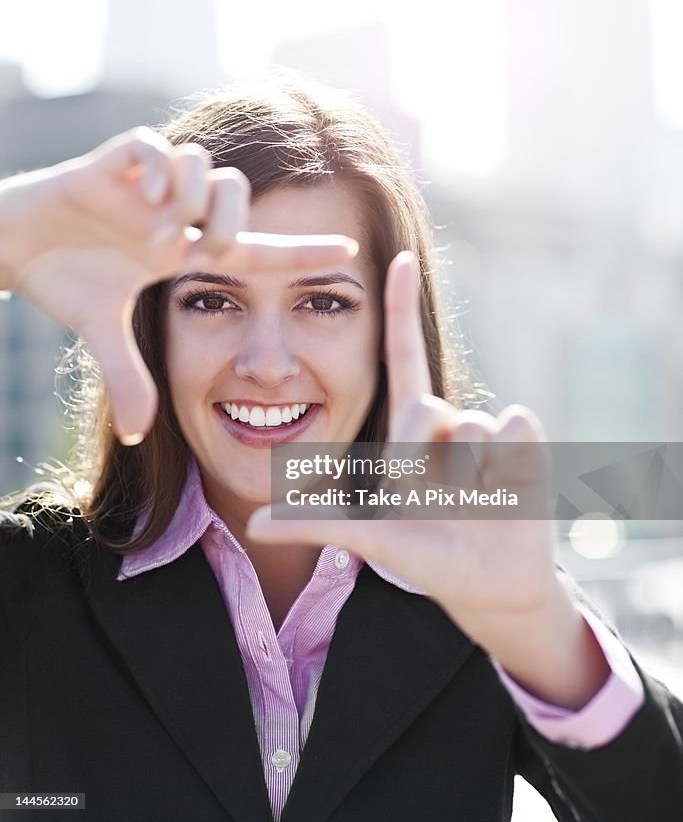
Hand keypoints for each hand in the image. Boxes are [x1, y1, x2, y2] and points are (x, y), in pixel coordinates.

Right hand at [0, 129, 356, 441]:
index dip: (302, 250)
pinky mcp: (112, 161)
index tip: (351, 254)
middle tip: (202, 251)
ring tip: (159, 236)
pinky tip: (138, 194)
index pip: (257, 248)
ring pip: (201, 164)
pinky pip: (152, 145)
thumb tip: (139, 434)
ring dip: (188, 200)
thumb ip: (128, 376)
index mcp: (183, 248)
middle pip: (236, 193)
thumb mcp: (101, 333)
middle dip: (233, 220)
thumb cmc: (63, 278)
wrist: (12, 244)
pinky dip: (153, 166)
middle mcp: (174, 213)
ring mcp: (145, 185)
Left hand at [248, 252, 607, 706]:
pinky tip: (507, 491)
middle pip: (426, 408)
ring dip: (467, 475)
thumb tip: (252, 524)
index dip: (399, 306)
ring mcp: (489, 429)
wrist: (489, 585)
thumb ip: (315, 522)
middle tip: (433, 498)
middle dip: (421, 459)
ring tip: (472, 501)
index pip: (402, 353)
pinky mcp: (527, 442)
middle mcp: (448, 419)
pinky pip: (516, 429)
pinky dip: (510, 466)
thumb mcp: (370, 535)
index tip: (395, 255)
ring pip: (472, 425)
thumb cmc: (425, 554)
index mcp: (410, 426)